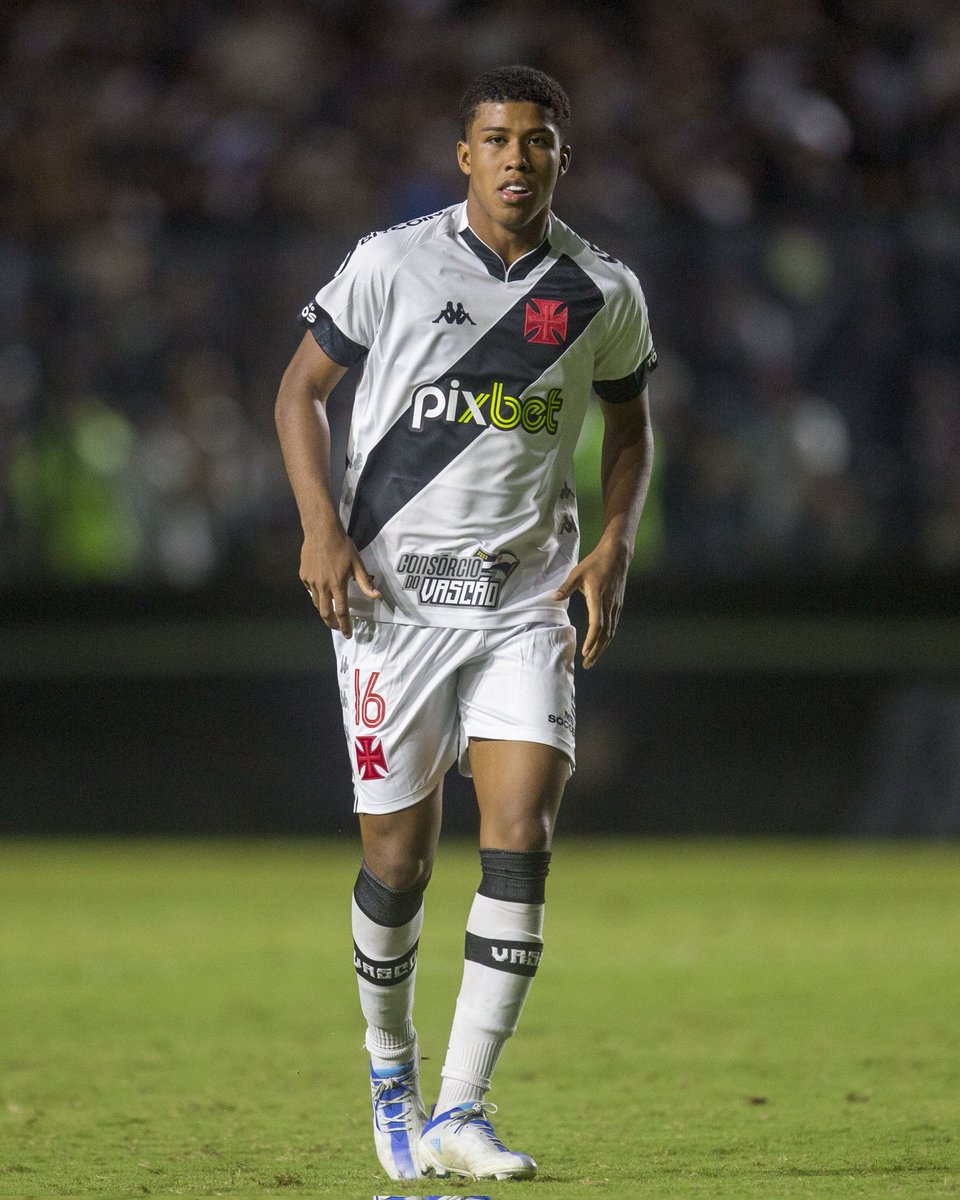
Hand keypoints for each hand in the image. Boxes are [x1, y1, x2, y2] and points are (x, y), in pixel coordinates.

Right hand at [300, 529, 380, 637]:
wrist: (321, 531)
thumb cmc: (342, 546)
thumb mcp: (357, 563)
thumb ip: (365, 582)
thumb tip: (376, 596)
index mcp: (338, 585)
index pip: (342, 612)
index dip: (345, 626)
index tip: (347, 634)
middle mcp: (323, 586)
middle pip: (326, 613)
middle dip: (332, 624)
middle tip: (337, 627)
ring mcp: (311, 582)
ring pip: (317, 603)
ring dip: (324, 610)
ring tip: (330, 611)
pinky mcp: (303, 576)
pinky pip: (310, 590)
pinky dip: (317, 594)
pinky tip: (322, 590)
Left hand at [550, 540, 628, 669]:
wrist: (617, 555)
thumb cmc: (595, 563)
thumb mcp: (577, 573)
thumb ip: (565, 588)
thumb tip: (553, 598)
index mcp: (598, 599)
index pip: (597, 624)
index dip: (591, 639)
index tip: (585, 652)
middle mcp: (610, 605)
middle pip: (605, 634)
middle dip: (596, 651)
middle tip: (587, 664)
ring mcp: (616, 606)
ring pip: (610, 632)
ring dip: (602, 647)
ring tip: (592, 658)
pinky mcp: (618, 605)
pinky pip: (613, 625)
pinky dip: (607, 637)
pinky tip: (601, 643)